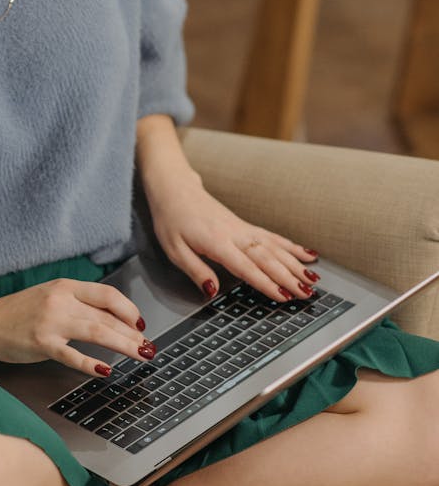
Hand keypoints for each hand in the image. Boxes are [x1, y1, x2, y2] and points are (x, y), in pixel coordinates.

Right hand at [0, 279, 154, 376]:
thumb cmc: (19, 312)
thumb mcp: (51, 296)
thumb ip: (78, 302)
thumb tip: (112, 317)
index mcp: (66, 286)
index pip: (108, 294)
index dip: (129, 310)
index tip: (140, 326)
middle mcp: (61, 300)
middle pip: (107, 316)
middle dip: (132, 334)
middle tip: (148, 347)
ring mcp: (51, 322)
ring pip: (97, 332)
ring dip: (123, 346)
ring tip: (140, 356)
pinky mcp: (41, 343)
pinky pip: (72, 355)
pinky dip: (90, 364)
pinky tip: (105, 371)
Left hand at [146, 161, 319, 304]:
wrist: (175, 189)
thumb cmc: (172, 220)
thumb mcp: (174, 250)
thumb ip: (195, 270)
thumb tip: (212, 292)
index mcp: (217, 242)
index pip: (245, 266)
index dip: (265, 283)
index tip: (283, 296)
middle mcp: (235, 234)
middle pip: (267, 258)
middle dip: (289, 277)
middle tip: (307, 294)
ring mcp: (243, 229)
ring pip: (275, 248)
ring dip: (296, 264)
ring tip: (313, 280)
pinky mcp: (246, 226)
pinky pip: (273, 237)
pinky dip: (292, 247)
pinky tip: (308, 254)